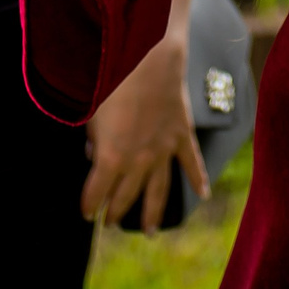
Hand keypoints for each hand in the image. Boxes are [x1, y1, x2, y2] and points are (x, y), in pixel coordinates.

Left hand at [84, 33, 210, 229]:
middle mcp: (138, 161)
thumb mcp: (90, 111)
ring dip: (152, 211)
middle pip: (126, 195)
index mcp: (111, 157)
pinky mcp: (181, 135)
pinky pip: (192, 163)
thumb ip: (91, 138)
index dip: (89, 205)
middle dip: (115, 211)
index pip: (96, 192)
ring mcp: (163, 150)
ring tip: (149, 231)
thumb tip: (91, 153)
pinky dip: (198, 179)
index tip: (86, 214)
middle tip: (110, 223)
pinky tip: (203, 196)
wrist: (147, 57)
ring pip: (158, 189)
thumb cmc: (111, 80)